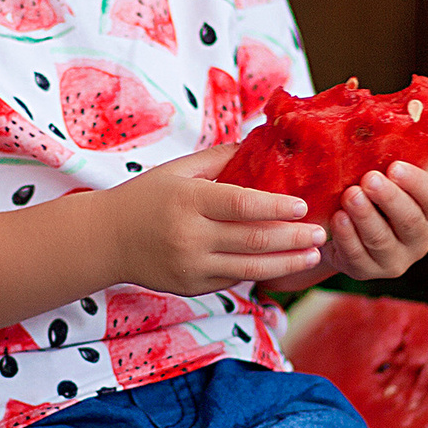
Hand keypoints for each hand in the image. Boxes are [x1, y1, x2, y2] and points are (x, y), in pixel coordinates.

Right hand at [103, 144, 329, 296]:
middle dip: (294, 238)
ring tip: (313, 255)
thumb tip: (261, 141)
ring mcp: (191, 266)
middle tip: (322, 233)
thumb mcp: (177, 170)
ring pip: (251, 268)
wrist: (106, 240)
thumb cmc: (146, 197)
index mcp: (189, 200)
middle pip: (254, 240)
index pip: (242, 204)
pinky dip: (260, 271)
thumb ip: (220, 158)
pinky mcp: (191, 287)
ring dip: (287, 263)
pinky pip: (234, 279)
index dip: (277, 206)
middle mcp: (190, 236)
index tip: (304, 206)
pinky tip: (281, 263)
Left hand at [313, 160, 427, 281]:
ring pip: (382, 240)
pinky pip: (358, 256)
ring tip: (350, 195)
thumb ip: (386, 160)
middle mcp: (419, 238)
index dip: (416, 183)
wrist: (343, 233)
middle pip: (409, 221)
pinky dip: (347, 237)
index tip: (395, 167)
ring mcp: (395, 260)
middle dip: (389, 199)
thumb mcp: (383, 179)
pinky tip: (338, 218)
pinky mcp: (367, 272)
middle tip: (370, 179)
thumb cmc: (368, 194)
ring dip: (365, 216)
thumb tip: (377, 120)